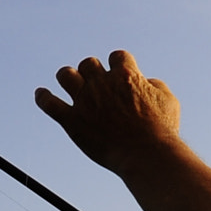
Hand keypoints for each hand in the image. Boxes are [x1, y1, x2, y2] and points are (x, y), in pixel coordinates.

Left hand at [35, 51, 182, 176]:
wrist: (146, 155)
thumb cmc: (162, 130)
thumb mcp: (169, 100)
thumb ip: (156, 85)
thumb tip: (146, 81)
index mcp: (125, 75)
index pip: (116, 56)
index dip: (118, 65)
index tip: (120, 76)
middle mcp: (102, 84)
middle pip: (88, 63)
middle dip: (92, 71)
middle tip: (97, 86)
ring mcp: (85, 101)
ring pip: (65, 75)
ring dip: (68, 77)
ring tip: (71, 84)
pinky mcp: (72, 121)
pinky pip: (49, 104)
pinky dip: (43, 98)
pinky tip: (41, 94)